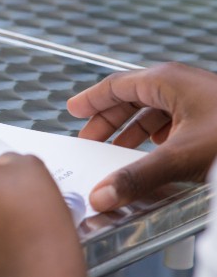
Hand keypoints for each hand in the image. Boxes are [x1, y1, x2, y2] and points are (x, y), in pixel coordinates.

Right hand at [70, 62, 216, 211]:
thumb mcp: (181, 157)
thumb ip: (138, 177)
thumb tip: (103, 196)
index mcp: (166, 80)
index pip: (115, 86)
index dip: (91, 100)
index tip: (72, 109)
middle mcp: (180, 84)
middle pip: (132, 98)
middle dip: (108, 120)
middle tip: (88, 138)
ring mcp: (199, 99)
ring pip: (154, 110)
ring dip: (133, 130)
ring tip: (118, 151)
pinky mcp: (212, 116)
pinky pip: (174, 121)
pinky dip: (157, 137)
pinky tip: (157, 155)